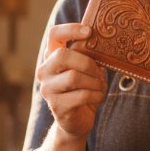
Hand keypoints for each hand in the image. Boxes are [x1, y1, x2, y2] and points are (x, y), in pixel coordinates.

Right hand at [35, 24, 106, 140]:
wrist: (78, 120)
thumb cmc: (85, 88)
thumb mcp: (88, 68)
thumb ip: (89, 54)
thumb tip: (105, 40)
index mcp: (52, 56)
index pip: (54, 34)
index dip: (71, 30)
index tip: (89, 31)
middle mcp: (44, 71)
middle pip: (63, 56)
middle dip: (87, 62)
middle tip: (98, 70)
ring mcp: (47, 89)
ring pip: (74, 77)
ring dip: (94, 82)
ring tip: (99, 86)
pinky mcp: (56, 106)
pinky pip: (81, 95)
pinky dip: (96, 95)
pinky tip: (97, 97)